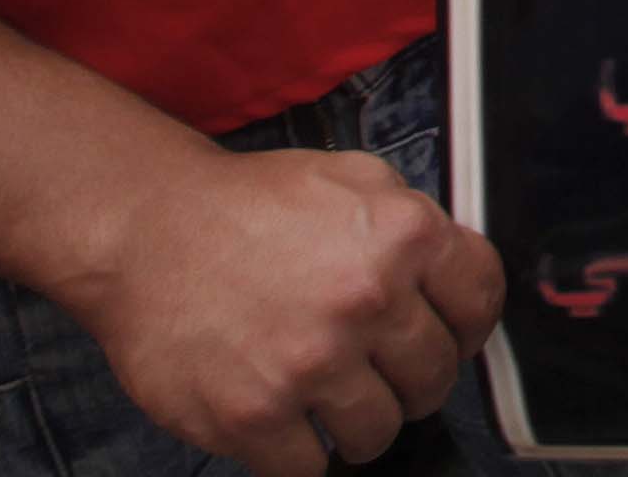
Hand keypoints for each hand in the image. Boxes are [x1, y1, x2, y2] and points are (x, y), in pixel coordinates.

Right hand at [71, 144, 502, 475]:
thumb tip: (458, 276)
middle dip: (411, 379)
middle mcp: (365, 301)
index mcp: (401, 236)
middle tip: (375, 369)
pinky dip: (298, 451)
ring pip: (379, 432)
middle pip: (434, 377)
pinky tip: (281, 415)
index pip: (481, 301)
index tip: (446, 336)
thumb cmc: (248, 207)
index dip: (466, 325)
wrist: (146, 233)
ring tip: (326, 395)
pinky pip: (309, 467)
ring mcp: (310, 364)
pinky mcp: (253, 417)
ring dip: (359, 422)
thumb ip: (414, 222)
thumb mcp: (351, 178)